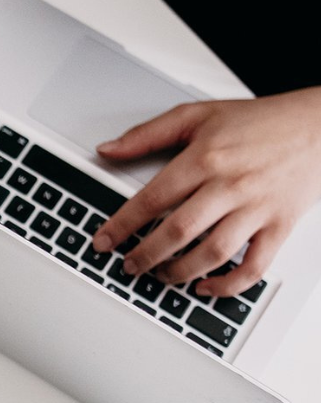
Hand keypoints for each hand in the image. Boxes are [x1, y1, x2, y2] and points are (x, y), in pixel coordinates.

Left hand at [91, 87, 320, 296]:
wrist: (320, 125)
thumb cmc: (260, 122)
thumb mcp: (198, 115)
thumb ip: (147, 134)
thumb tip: (107, 150)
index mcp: (204, 158)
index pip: (151, 198)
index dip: (121, 225)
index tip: (103, 242)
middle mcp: (229, 185)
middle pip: (178, 231)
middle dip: (145, 255)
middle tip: (129, 266)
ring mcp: (256, 208)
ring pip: (212, 253)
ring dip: (179, 272)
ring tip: (161, 275)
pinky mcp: (280, 226)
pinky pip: (254, 266)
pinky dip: (228, 285)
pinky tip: (206, 287)